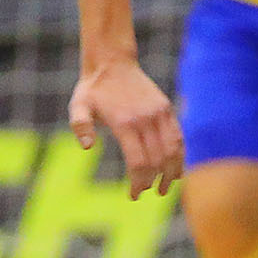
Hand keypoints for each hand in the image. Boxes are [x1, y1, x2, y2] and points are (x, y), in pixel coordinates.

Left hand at [69, 58, 183, 197]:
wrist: (112, 63)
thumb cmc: (92, 89)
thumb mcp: (78, 106)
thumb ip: (80, 126)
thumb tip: (87, 147)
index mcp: (125, 123)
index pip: (139, 162)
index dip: (139, 182)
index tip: (133, 195)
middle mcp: (145, 119)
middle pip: (157, 160)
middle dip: (153, 181)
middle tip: (146, 193)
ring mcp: (159, 114)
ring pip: (173, 150)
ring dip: (171, 173)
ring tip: (165, 189)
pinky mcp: (166, 109)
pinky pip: (178, 137)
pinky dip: (179, 156)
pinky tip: (175, 170)